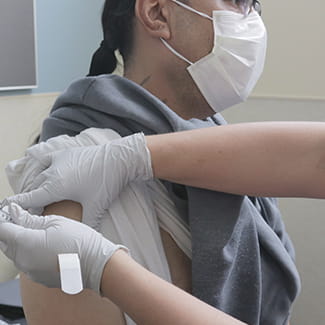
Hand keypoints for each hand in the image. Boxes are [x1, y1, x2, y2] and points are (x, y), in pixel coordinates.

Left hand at [0, 203, 127, 293]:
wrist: (95, 264)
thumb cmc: (79, 241)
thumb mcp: (56, 222)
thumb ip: (30, 219)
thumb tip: (14, 212)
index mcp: (26, 244)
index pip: (3, 230)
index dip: (5, 219)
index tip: (12, 213)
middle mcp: (24, 261)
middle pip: (6, 243)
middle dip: (12, 230)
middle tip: (27, 219)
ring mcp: (30, 272)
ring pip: (16, 254)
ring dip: (21, 242)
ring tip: (40, 232)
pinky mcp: (38, 278)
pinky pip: (26, 263)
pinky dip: (31, 253)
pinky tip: (47, 246)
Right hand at [6, 132, 152, 229]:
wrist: (117, 158)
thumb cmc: (106, 182)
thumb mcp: (96, 206)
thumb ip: (88, 224)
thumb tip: (87, 242)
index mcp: (54, 187)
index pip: (28, 199)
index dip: (17, 208)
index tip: (8, 215)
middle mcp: (50, 173)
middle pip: (31, 190)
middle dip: (28, 202)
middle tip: (29, 214)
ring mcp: (56, 161)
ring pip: (36, 176)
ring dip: (32, 187)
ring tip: (34, 199)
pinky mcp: (63, 153)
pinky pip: (43, 161)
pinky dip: (38, 170)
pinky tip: (40, 174)